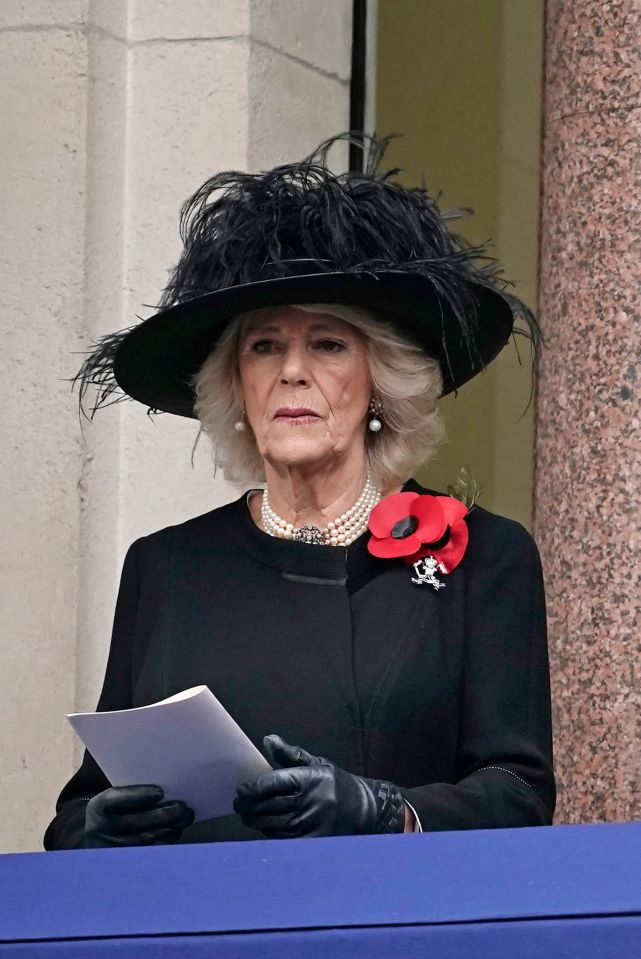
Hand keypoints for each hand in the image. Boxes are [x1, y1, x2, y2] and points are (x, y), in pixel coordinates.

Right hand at [84, 785, 194, 847]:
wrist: (97, 835)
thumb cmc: (113, 809)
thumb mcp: (114, 797)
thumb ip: (132, 792)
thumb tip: (165, 788)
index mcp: (98, 807)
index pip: (115, 800)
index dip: (138, 796)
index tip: (160, 792)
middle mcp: (101, 830)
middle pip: (134, 823)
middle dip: (162, 816)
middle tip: (182, 808)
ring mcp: (112, 848)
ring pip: (143, 840)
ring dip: (168, 829)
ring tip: (186, 818)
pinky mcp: (123, 861)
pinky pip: (147, 852)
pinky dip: (164, 841)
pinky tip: (176, 831)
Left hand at [234, 735, 405, 837]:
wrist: (362, 809)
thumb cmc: (335, 783)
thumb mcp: (316, 763)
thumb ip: (290, 754)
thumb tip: (267, 740)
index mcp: (308, 778)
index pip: (272, 783)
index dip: (252, 788)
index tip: (241, 790)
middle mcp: (308, 801)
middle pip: (267, 806)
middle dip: (248, 806)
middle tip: (239, 805)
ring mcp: (309, 823)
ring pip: (271, 824)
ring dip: (254, 821)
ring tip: (247, 815)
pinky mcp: (311, 841)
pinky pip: (281, 839)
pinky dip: (268, 833)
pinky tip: (263, 827)